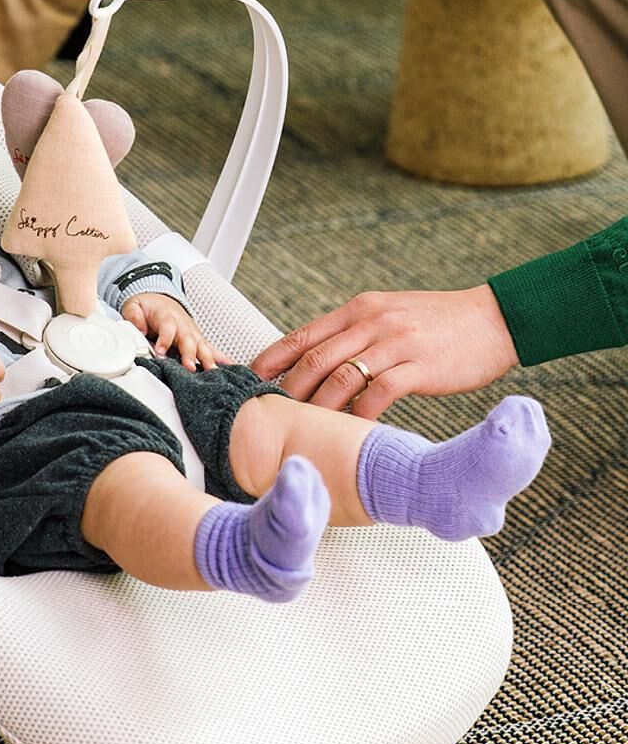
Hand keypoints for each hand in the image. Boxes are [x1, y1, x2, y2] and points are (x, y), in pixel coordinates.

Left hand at [122, 293, 219, 371]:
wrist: (160, 299)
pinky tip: (231, 367)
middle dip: (191, 353)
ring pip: (202, 345)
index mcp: (166, 316)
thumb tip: (138, 329)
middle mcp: (183, 324)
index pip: (168, 326)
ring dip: (208, 358)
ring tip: (213, 371)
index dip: (165, 338)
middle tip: (190, 367)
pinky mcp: (197, 339)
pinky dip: (221, 357)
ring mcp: (192, 332)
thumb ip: (134, 316)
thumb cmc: (148, 306)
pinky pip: (210, 348)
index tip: (160, 352)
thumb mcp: (134, 305)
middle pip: (189, 338)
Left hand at [249, 286, 519, 417]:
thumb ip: (354, 334)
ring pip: (340, 378)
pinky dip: (359, 416)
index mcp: (359, 310)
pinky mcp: (418, 366)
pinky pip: (378, 394)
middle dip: (286, 391)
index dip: (272, 361)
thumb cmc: (440, 323)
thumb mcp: (389, 316)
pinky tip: (350, 433)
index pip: (303, 336)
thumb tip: (316, 363)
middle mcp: (371, 322)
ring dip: (317, 408)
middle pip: (314, 360)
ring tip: (302, 431)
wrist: (494, 319)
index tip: (249, 383)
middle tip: (268, 416)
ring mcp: (394, 343)